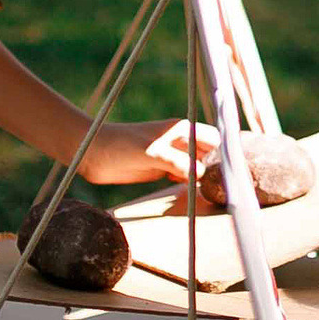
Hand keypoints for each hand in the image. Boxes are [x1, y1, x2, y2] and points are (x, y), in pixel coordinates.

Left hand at [78, 118, 213, 185]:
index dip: (222, 154)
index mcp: (182, 129)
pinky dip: (187, 183)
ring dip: (201, 177)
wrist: (93, 154)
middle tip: (217, 186)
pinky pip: (183, 176)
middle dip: (214, 168)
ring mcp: (171, 155)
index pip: (214, 139)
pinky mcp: (161, 169)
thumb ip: (178, 162)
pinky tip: (184, 189)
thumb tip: (200, 173)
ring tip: (203, 190)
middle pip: (208, 154)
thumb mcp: (153, 154)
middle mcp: (179, 140)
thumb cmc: (121, 146)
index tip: (225, 171)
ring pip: (196, 166)